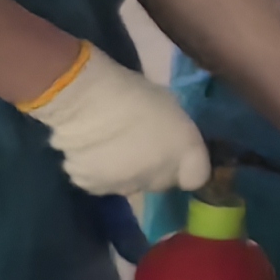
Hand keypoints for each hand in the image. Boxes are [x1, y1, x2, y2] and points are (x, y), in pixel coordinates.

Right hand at [19, 41, 210, 199]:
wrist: (83, 100)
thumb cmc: (131, 91)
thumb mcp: (169, 106)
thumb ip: (175, 132)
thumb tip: (170, 139)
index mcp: (186, 153)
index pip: (196, 177)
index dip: (185, 167)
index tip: (173, 154)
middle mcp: (161, 179)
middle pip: (162, 183)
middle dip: (154, 169)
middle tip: (137, 147)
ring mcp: (127, 187)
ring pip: (129, 184)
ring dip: (124, 172)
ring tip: (108, 147)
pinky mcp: (94, 188)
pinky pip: (99, 183)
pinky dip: (96, 171)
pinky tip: (89, 152)